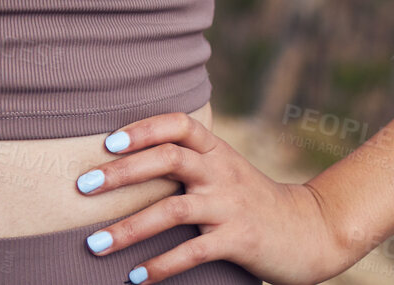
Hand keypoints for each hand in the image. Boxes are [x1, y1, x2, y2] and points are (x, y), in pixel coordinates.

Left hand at [72, 111, 348, 284]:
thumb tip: (127, 163)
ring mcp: (230, 205)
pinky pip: (193, 252)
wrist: (310, 231)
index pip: (178, 124)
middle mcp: (221, 172)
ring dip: (129, 228)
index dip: (143, 128)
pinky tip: (136, 277)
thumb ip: (189, 163)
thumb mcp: (225, 171)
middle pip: (168, 159)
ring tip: (95, 244)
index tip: (108, 141)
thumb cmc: (253, 200)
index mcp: (216, 150)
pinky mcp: (238, 240)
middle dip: (122, 172)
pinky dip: (161, 265)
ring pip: (173, 210)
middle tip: (83, 186)